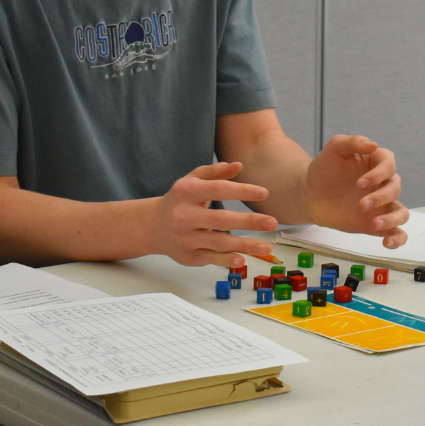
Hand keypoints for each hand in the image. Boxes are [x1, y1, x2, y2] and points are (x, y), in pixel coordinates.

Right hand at [147, 161, 278, 268]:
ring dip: (245, 245)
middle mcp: (183, 215)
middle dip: (249, 221)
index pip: (218, 189)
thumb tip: (238, 165)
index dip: (242, 191)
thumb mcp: (192, 181)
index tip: (265, 193)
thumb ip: (215, 172)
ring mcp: (185, 237)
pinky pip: (211, 258)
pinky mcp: (188, 255)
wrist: (152, 226)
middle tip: (273, 222)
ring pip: (218, 242)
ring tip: (267, 247)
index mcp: (186, 192)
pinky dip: (226, 260)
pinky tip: (242, 259)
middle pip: (220, 219)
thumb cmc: (180, 200)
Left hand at [306, 135, 408, 247]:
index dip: (378, 174)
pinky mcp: (377, 224)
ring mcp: (382, 206)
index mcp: (377, 162)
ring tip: (374, 224)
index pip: (389, 164)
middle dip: (380, 197)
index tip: (359, 184)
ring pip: (402, 213)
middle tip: (360, 205)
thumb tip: (372, 145)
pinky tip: (387, 243)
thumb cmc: (324, 168)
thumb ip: (352, 142)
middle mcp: (384, 184)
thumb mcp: (335, 148)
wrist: (311, 193)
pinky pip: (397, 233)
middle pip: (395, 188)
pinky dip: (398, 239)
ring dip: (392, 219)